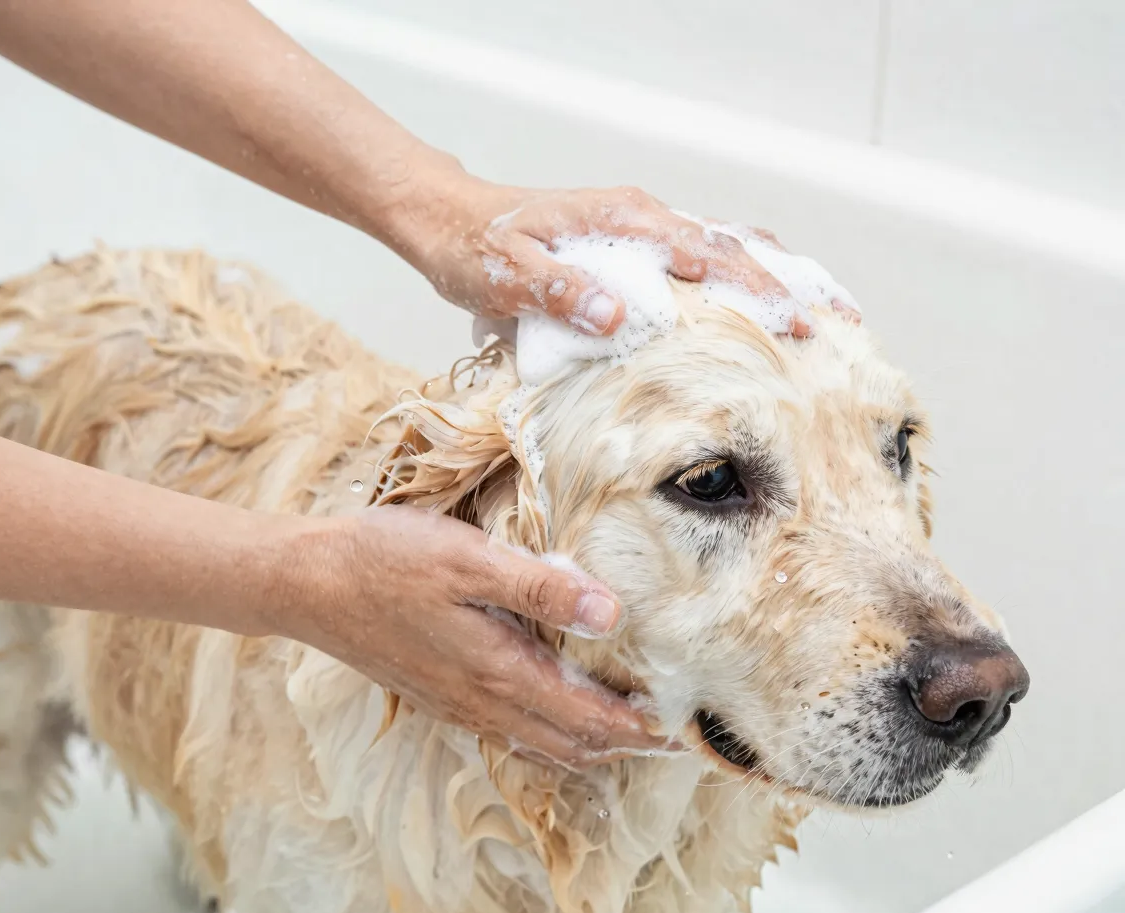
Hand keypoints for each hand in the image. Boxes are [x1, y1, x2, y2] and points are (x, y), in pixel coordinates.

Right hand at [275, 506, 669, 767]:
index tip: (680, 729)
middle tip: (665, 736)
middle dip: (622, 745)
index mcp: (498, 671)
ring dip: (585, 743)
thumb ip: (540, 587)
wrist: (306, 584)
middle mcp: (481, 700)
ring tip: (621, 732)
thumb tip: (610, 614)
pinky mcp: (436, 693)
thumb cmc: (385, 562)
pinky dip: (544, 734)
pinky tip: (548, 714)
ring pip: (537, 742)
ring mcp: (455, 703)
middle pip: (569, 743)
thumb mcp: (468, 561)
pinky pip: (504, 731)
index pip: (588, 718)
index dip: (638, 728)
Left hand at [411, 179, 798, 335]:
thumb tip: (619, 317)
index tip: (795, 324)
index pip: (704, 254)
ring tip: (819, 313)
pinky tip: (757, 304)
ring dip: (770, 279)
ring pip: (722, 247)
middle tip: (832, 326)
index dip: (752, 292)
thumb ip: (559, 292)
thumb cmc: (475, 246)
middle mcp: (642, 219)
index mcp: (623, 221)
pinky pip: (694, 258)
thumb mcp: (506, 274)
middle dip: (784, 286)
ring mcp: (640, 231)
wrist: (449, 220)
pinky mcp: (631, 248)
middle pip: (730, 247)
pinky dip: (736, 277)